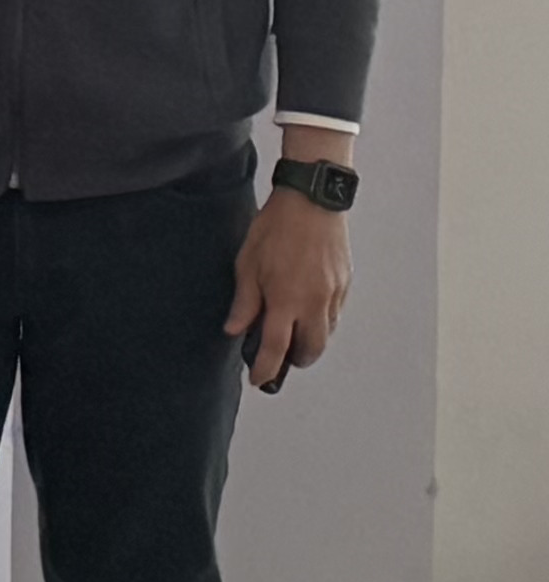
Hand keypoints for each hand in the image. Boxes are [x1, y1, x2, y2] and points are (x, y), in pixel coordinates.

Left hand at [227, 188, 346, 390]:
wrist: (311, 201)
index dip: (266, 369)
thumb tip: (236, 329)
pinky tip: (306, 310)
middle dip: (294, 360)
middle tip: (278, 357)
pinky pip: (334, 314)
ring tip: (290, 332)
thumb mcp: (247, 264)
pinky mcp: (345, 284)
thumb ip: (245, 302)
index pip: (276, 348)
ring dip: (310, 341)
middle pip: (310, 350)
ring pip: (326, 334)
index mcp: (286, 300)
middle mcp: (314, 303)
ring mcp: (334, 294)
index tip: (259, 379)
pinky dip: (321, 320)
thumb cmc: (275, 228)